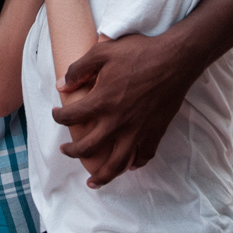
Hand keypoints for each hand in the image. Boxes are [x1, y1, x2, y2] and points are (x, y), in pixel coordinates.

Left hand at [51, 34, 191, 187]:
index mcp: (102, 101)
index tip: (56, 114)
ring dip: (102, 175)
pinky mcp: (155, 132)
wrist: (175, 59)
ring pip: (116, 163)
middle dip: (73, 152)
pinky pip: (143, 156)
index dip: (58, 117)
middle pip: (88, 148)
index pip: (71, 117)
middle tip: (65, 150)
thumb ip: (79, 69)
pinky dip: (134, 164)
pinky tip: (128, 165)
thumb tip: (61, 86)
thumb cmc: (140, 52)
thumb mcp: (102, 52)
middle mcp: (117, 122)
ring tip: (93, 181)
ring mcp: (137, 131)